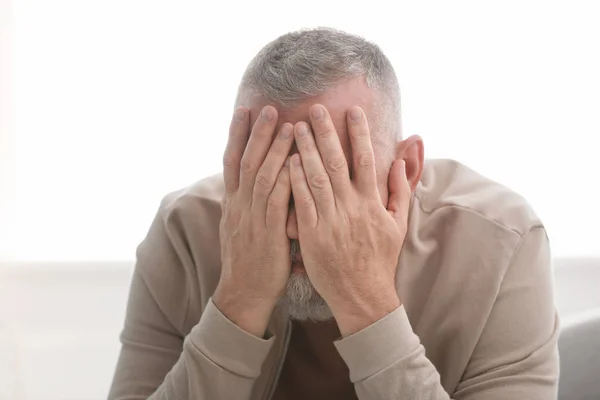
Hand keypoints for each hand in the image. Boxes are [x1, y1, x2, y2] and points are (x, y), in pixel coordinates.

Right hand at [214, 106, 293, 336]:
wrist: (242, 294)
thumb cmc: (248, 261)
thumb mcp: (239, 228)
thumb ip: (246, 204)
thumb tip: (251, 184)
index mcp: (232, 204)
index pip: (231, 162)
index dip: (237, 135)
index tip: (243, 111)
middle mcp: (239, 206)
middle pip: (247, 162)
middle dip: (257, 133)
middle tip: (268, 107)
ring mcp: (252, 218)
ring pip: (262, 176)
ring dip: (274, 149)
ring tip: (287, 125)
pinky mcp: (268, 232)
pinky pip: (277, 200)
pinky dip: (286, 178)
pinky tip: (296, 161)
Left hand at [289, 104, 410, 336]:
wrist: (362, 295)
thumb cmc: (379, 259)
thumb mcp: (398, 225)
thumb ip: (399, 191)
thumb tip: (400, 161)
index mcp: (372, 203)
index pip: (366, 159)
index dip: (359, 133)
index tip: (352, 110)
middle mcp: (351, 207)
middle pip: (337, 162)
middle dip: (326, 133)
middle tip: (315, 108)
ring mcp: (331, 220)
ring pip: (316, 178)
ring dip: (305, 150)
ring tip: (295, 126)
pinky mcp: (312, 234)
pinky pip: (302, 202)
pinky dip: (295, 180)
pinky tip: (287, 161)